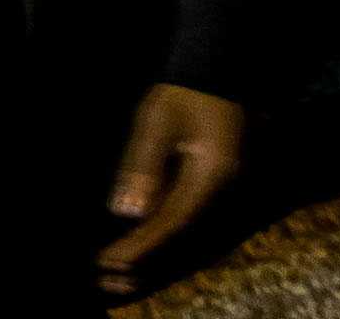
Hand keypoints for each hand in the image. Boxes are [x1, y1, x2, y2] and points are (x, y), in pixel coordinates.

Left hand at [98, 84, 244, 298]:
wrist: (217, 71)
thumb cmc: (184, 92)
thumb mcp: (156, 124)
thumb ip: (142, 167)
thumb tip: (129, 212)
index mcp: (211, 174)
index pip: (173, 219)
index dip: (144, 243)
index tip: (115, 259)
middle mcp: (225, 188)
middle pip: (183, 229)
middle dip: (148, 250)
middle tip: (112, 268)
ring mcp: (227, 187)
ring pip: (188, 225)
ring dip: (157, 243)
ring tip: (123, 262)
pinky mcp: (219, 182)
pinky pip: (191, 211)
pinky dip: (166, 226)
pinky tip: (144, 234)